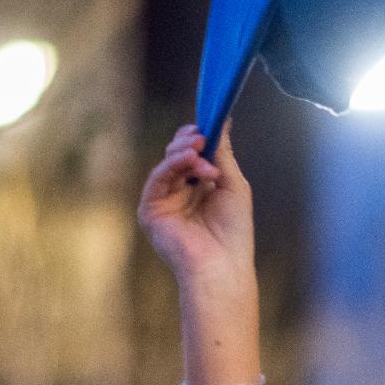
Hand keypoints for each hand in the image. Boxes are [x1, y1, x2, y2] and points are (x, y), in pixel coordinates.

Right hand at [137, 124, 253, 284]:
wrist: (223, 264)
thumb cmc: (234, 231)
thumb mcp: (233, 184)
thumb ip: (223, 154)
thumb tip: (222, 121)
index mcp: (200, 188)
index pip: (192, 155)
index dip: (197, 139)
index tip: (207, 126)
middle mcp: (181, 193)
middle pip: (177, 156)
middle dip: (189, 142)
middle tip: (202, 136)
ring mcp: (164, 202)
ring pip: (167, 164)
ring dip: (184, 153)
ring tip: (200, 151)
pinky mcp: (150, 211)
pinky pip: (157, 179)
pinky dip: (172, 165)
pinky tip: (190, 160)